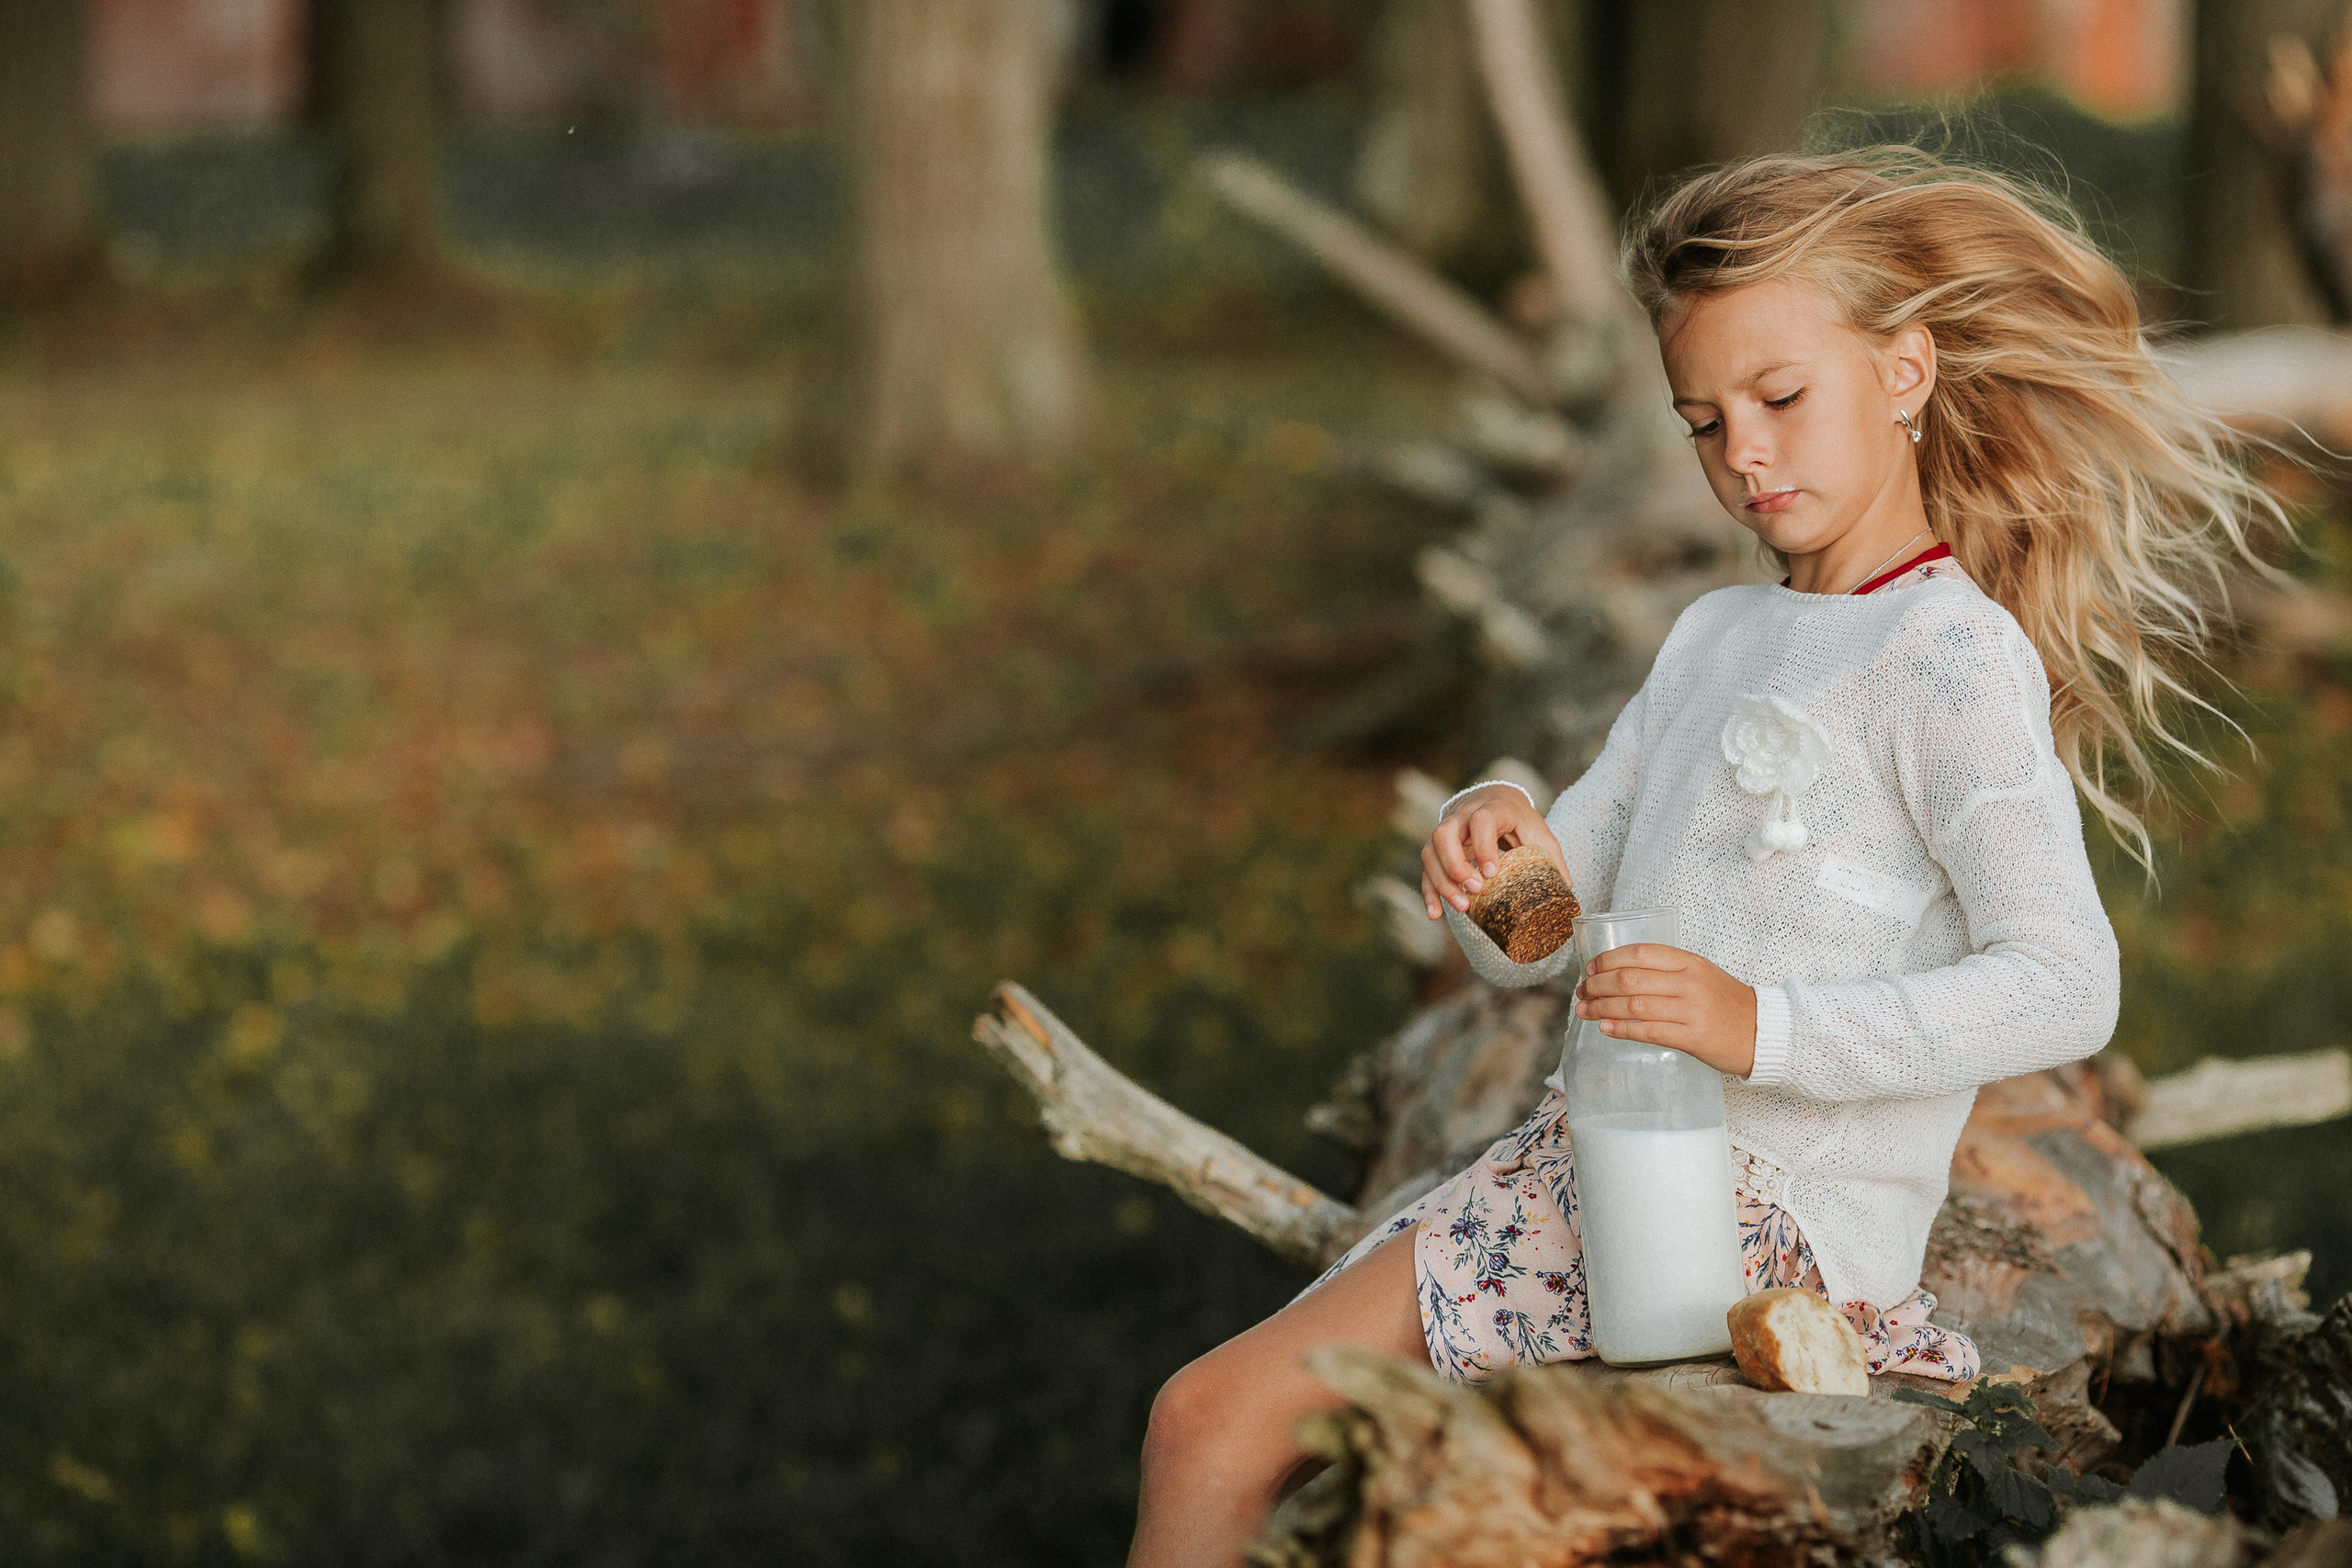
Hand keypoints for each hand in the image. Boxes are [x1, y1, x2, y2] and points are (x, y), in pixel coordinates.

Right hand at [1419, 787, 1568, 918]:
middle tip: (1475, 890)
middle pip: (1444, 834)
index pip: (1480, 820)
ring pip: (1431, 852)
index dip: (1483, 845)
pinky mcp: (1438, 848)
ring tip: (1462, 906)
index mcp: (1492, 809)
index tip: (1491, 872)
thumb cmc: (1520, 820)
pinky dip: (1430, 892)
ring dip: (1442, 882)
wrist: (1496, 801)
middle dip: (1455, 865)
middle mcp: (1462, 816)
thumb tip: (1567, 892)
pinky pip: (1427, 868)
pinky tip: (1435, 914)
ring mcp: (1447, 831)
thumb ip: (1552, 860)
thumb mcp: (1539, 834)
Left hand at [1574, 944, 1756, 1076]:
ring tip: (1584, 1011)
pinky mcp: (1693, 1038)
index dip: (1608, 960)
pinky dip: (1622, 1029)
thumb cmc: (1726, 1003)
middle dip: (1598, 985)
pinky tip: (1605, 1028)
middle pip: (1630, 979)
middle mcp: (1689, 983)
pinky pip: (1649, 1031)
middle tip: (1582, 992)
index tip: (1590, 968)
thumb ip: (1667, 972)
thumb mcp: (1701, 975)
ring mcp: (1692, 1010)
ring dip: (1602, 1007)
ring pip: (1634, 1005)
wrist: (1764, 1031)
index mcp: (1689, 962)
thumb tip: (1619, 974)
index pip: (1640, 953)